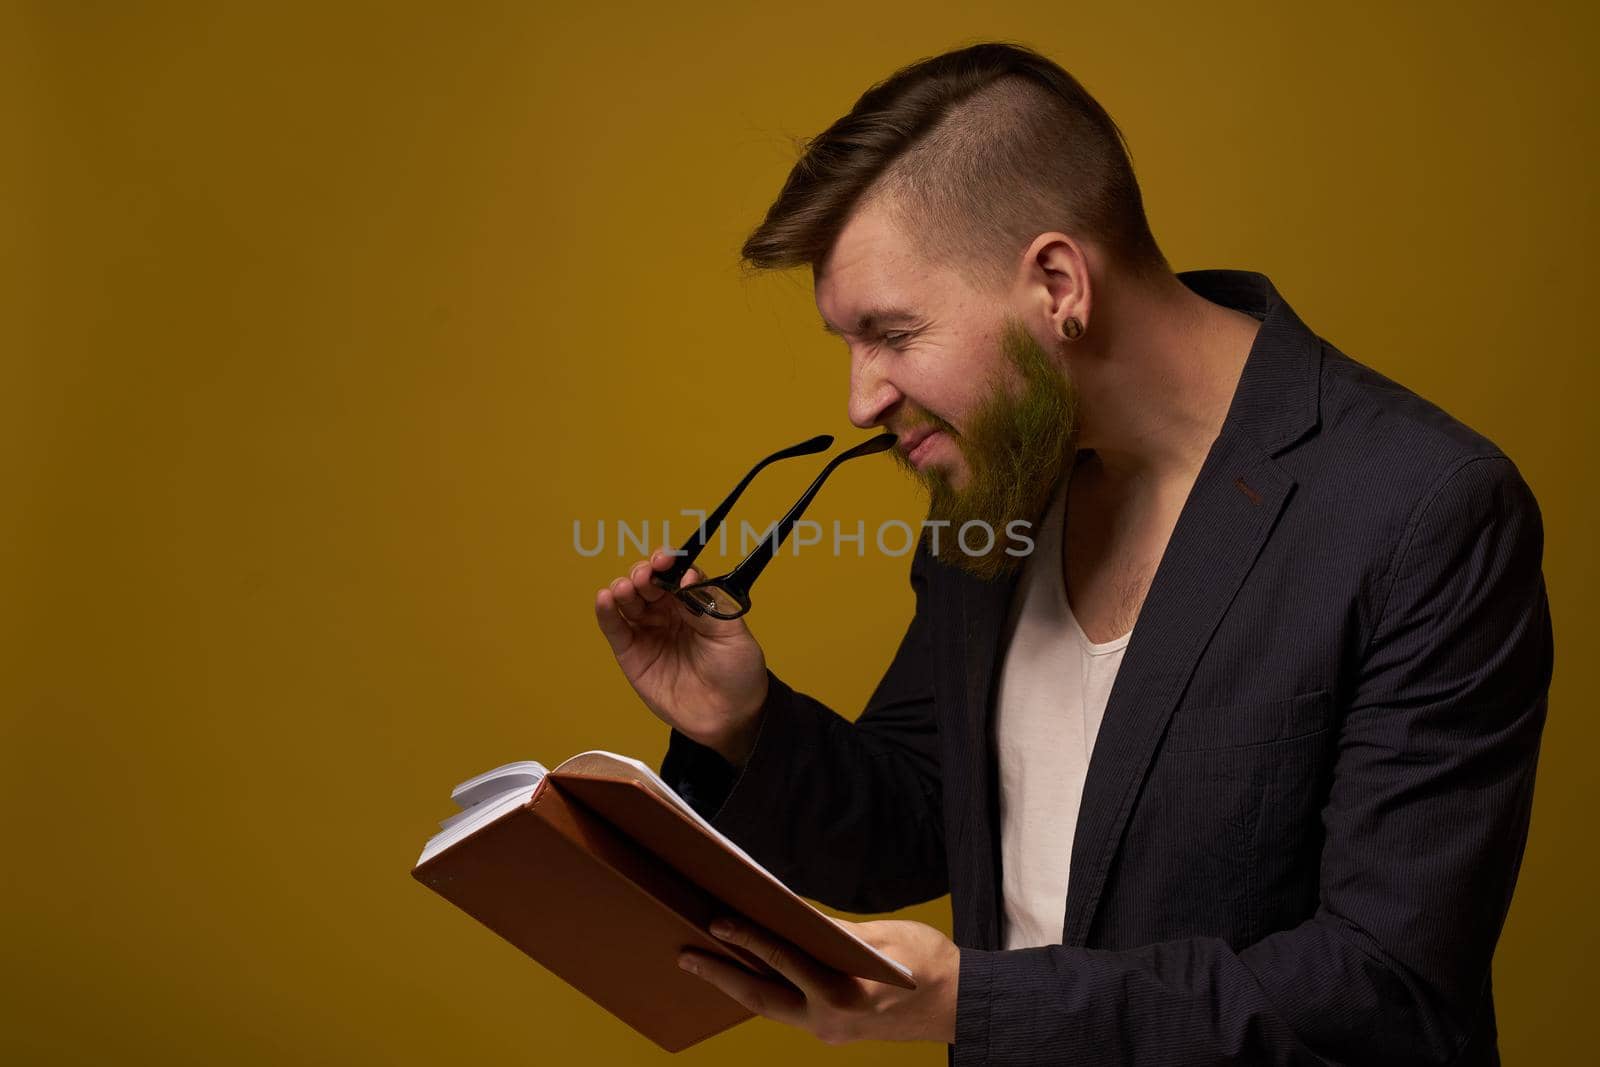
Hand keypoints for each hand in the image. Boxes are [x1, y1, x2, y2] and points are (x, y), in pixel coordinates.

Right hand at [594, 548, 768, 765]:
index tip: (665, 560)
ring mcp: (649, 633)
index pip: (675, 575)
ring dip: (623, 589)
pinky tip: (604, 598)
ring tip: (625, 588)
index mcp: (695, 603)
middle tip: (645, 577)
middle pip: (648, 584)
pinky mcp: (632, 655)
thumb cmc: (738, 673)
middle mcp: (669, 614)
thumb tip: (686, 576)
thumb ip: (706, 604)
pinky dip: (606, 612)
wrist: (730, 718)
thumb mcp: (731, 633)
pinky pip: (615, 629)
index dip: (667, 564)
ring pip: (629, 602)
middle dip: (643, 575)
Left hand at [678, 917, 959, 1045]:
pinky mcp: (832, 1033)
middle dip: (720, 975)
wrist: (960, 1006)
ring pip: (771, 1007)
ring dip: (736, 986)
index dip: (748, 939)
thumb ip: (832, 932)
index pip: (784, 961)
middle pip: (762, 996)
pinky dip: (764, 991)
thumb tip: (789, 916)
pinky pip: (788, 1010)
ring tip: (703, 963)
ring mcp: (829, 1032)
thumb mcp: (883, 936)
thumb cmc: (929, 963)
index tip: (718, 921)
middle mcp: (831, 1020)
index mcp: (846, 993)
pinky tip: (745, 974)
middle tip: (684, 955)